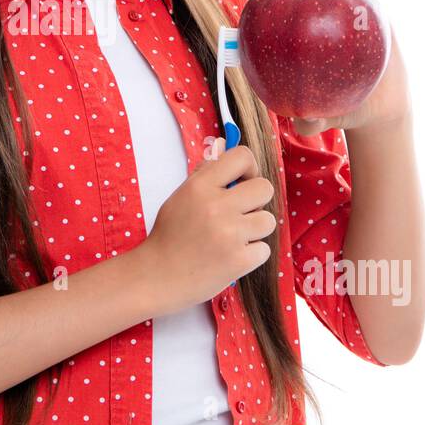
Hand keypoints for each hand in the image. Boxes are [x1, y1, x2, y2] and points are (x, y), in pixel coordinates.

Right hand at [135, 144, 276, 314]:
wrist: (155, 276)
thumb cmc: (169, 235)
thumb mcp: (180, 197)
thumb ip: (205, 175)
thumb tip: (222, 148)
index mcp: (200, 186)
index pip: (243, 156)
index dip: (249, 168)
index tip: (242, 182)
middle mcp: (217, 206)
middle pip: (265, 188)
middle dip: (256, 202)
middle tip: (240, 214)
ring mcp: (229, 234)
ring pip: (268, 221)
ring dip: (254, 230)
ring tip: (233, 239)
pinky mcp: (239, 261)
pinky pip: (264, 249)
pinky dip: (251, 256)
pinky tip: (230, 258)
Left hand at [280, 0, 411, 136]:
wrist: (379, 108)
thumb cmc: (340, 108)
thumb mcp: (322, 118)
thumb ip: (310, 122)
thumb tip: (302, 120)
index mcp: (296, 42)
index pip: (278, 13)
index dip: (271, 1)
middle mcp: (317, 23)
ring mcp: (344, 16)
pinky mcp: (370, 15)